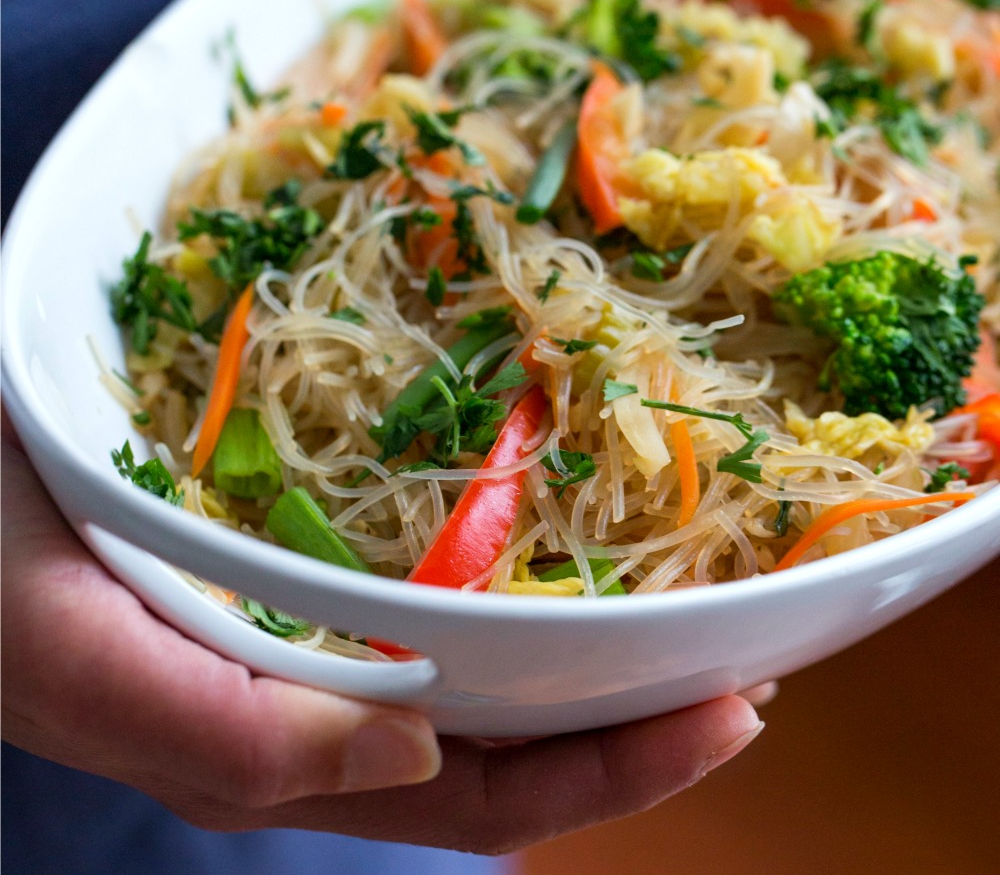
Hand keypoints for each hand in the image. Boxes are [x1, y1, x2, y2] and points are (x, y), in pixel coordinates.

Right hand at [1, 417, 763, 854]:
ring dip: (583, 646)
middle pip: (503, 736)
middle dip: (629, 714)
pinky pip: (429, 587)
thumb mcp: (77, 657)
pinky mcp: (302, 562)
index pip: (481, 793)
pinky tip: (553, 538)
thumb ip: (231, 739)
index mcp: (279, 749)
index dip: (614, 771)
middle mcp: (314, 700)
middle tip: (745, 659)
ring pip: (477, 664)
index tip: (729, 715)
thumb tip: (417, 763)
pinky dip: (507, 576)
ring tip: (684, 606)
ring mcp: (313, 630)